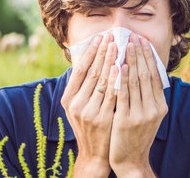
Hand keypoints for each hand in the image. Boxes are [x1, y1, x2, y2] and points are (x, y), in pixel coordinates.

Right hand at [60, 33, 118, 177]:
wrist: (94, 153)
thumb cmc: (89, 125)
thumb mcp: (79, 106)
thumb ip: (83, 86)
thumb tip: (90, 59)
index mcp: (68, 99)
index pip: (79, 70)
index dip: (90, 52)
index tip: (99, 37)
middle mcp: (76, 104)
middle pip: (91, 72)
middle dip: (102, 52)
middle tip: (111, 36)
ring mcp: (88, 112)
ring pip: (101, 81)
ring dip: (110, 61)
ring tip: (118, 45)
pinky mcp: (102, 119)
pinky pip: (111, 95)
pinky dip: (116, 80)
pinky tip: (121, 67)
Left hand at [109, 34, 167, 176]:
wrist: (130, 160)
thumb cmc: (136, 135)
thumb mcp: (148, 116)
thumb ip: (147, 97)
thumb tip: (144, 72)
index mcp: (160, 106)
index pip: (155, 76)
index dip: (149, 57)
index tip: (143, 41)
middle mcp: (154, 109)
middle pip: (147, 75)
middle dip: (140, 54)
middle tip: (134, 36)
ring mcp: (141, 114)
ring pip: (136, 81)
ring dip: (131, 61)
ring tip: (126, 44)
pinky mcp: (127, 119)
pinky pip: (124, 94)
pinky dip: (122, 78)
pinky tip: (119, 65)